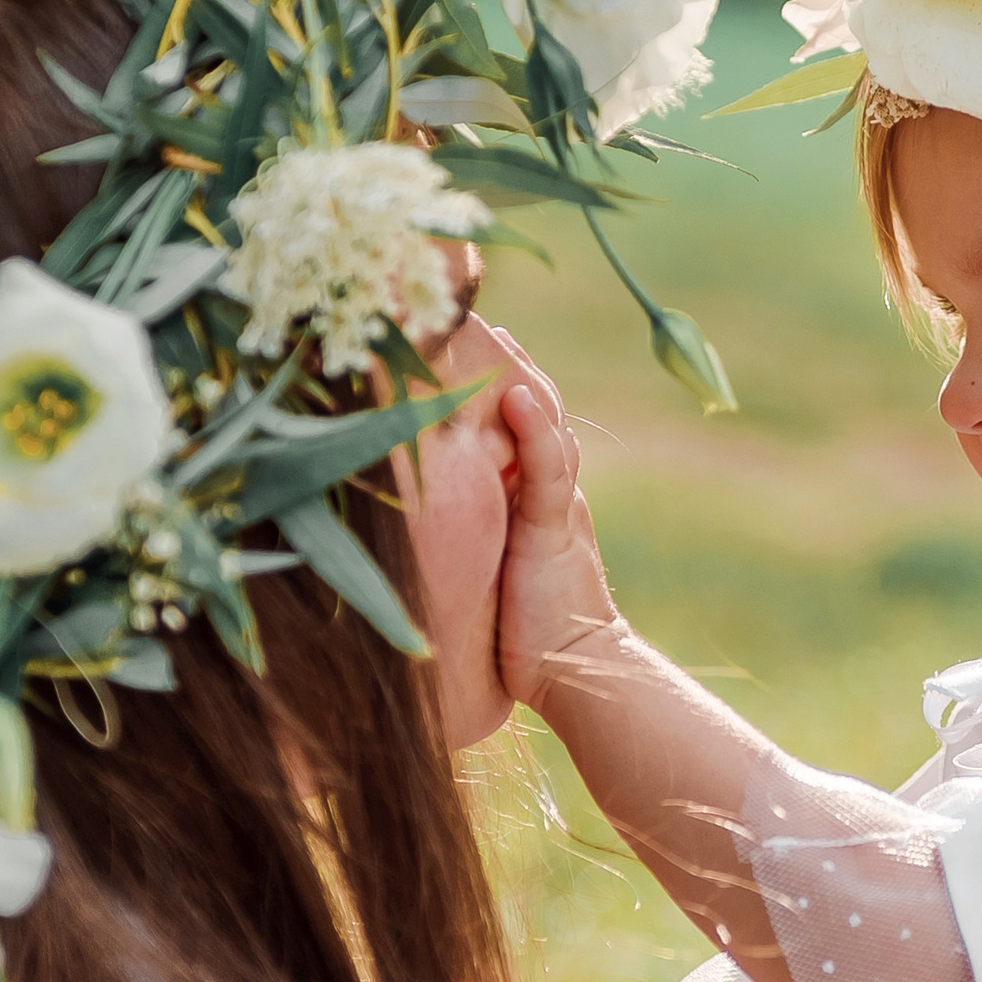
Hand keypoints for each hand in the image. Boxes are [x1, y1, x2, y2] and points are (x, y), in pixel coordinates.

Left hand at [488, 328, 620, 716]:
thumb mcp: (488, 559)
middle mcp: (546, 484)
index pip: (516, 412)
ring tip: (493, 329)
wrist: (574, 672)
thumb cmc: (522, 627)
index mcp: (531, 487)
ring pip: (545, 422)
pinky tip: (516, 396)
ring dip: (520, 373)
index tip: (457, 330)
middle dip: (504, 355)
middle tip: (469, 309)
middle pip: (533, 400)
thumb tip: (406, 500)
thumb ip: (468, 525)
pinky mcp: (555, 531)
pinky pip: (551, 472)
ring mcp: (554, 503)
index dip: (492, 370)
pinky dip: (537, 432)